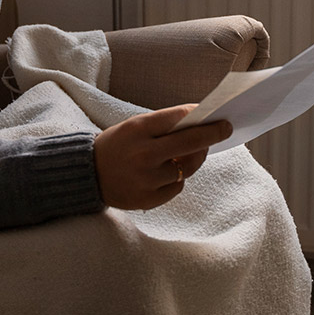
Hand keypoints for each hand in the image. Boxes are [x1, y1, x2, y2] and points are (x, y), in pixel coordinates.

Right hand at [93, 104, 232, 210]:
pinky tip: (171, 171)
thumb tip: (199, 123)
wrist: (86, 175)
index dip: (199, 115)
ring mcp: (146, 179)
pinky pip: (177, 186)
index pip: (177, 118)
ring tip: (197, 151)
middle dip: (213, 134)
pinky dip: (178, 177)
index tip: (215, 114)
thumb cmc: (115, 146)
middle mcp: (143, 154)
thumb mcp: (132, 127)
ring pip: (187, 168)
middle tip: (226, 128)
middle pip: (190, 142)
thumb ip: (162, 126)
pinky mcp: (147, 199)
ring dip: (196, 157)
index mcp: (137, 129)